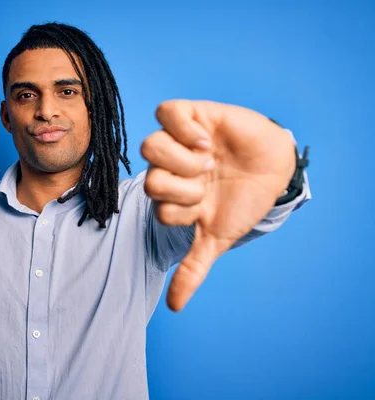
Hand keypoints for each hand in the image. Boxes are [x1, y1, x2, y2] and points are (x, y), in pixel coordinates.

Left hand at [141, 100, 295, 311]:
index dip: (185, 210)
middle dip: (185, 188)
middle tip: (209, 181)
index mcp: (169, 197)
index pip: (155, 206)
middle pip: (149, 179)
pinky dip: (184, 130)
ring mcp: (177, 142)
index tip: (208, 205)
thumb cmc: (242, 203)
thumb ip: (194, 269)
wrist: (275, 169)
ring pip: (150, 147)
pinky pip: (166, 112)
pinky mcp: (190, 116)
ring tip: (208, 160)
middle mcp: (168, 169)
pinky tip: (205, 140)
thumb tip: (174, 308)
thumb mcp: (217, 238)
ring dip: (184, 161)